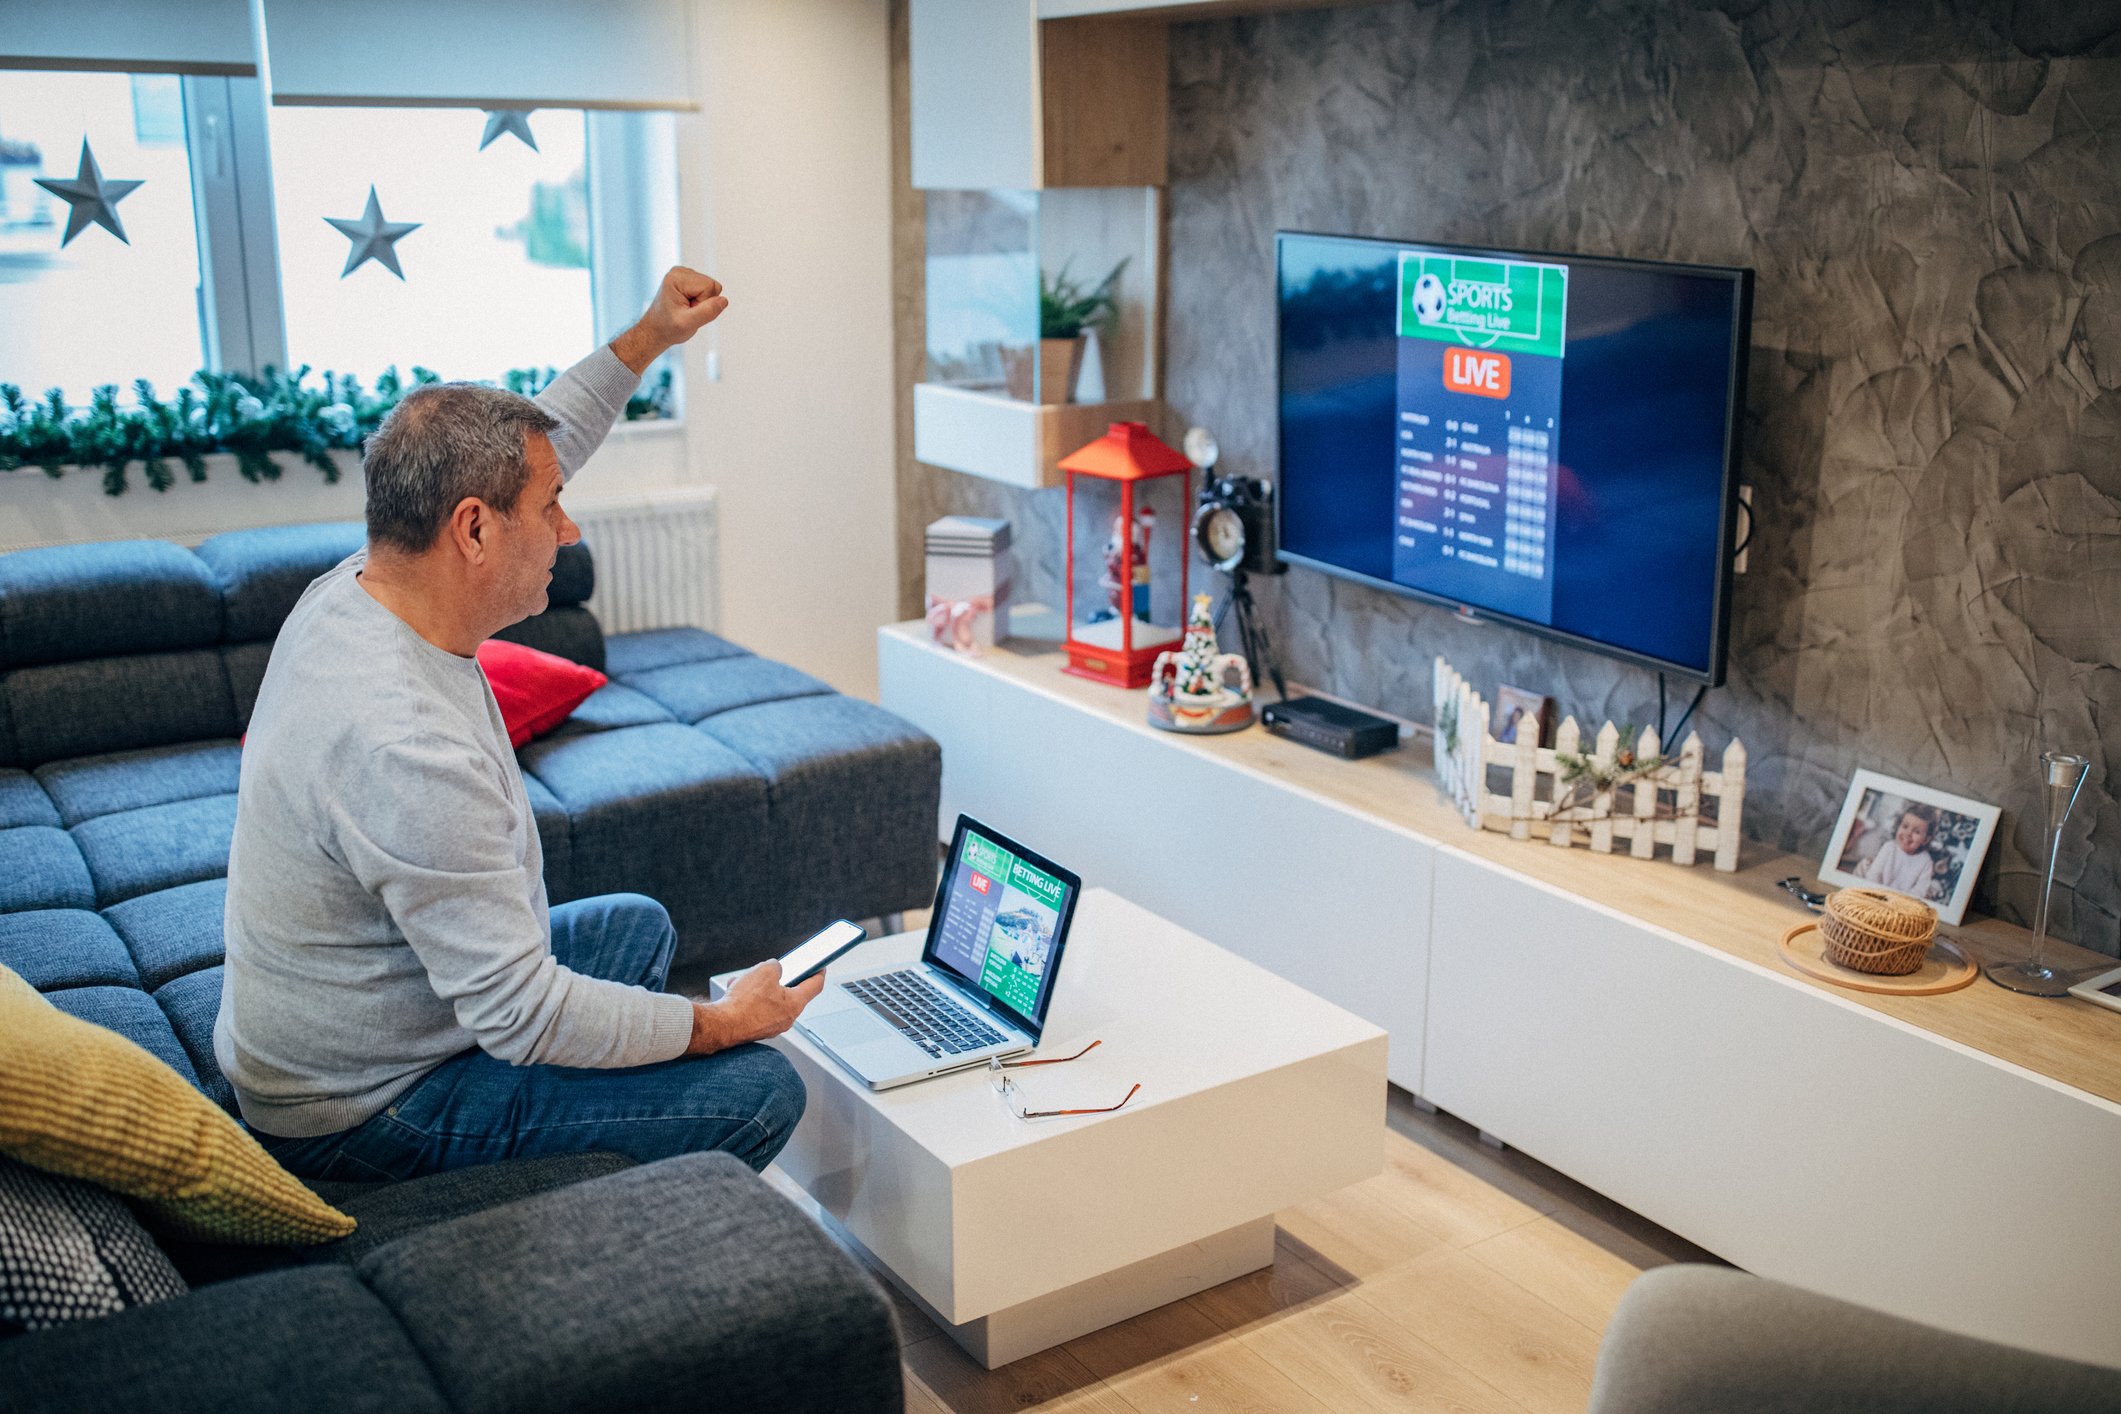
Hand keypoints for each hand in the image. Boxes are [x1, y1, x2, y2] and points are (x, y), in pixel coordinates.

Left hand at [610, 266, 727, 373]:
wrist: (655, 331)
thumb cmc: (667, 328)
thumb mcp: (688, 324)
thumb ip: (707, 312)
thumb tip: (724, 300)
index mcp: (677, 278)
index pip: (710, 287)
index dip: (703, 304)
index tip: (688, 311)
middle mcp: (680, 272)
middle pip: (712, 285)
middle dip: (704, 303)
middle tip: (687, 312)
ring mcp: (684, 275)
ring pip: (711, 288)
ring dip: (702, 303)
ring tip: (685, 310)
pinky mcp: (688, 280)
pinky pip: (707, 290)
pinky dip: (700, 301)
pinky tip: (686, 306)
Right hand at [687, 960, 824, 1054]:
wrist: (721, 1026)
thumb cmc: (744, 1003)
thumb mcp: (765, 970)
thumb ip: (776, 966)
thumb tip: (774, 969)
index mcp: (795, 1004)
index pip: (815, 986)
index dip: (819, 972)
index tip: (820, 966)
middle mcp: (786, 1018)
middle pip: (789, 993)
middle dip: (777, 979)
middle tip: (770, 970)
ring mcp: (771, 1026)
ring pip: (770, 1000)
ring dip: (758, 988)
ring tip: (744, 982)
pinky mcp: (756, 1029)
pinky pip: (757, 1009)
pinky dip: (748, 999)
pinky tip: (736, 992)